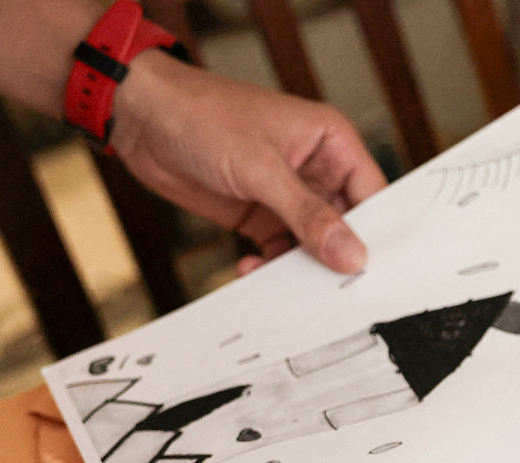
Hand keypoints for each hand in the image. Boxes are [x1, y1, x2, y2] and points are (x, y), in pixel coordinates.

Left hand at [112, 52, 386, 274]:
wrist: (144, 120)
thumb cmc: (203, 115)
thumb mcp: (262, 168)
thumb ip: (308, 215)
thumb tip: (350, 254)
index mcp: (332, 142)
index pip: (372, 195)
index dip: (375, 233)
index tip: (371, 271)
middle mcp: (316, 169)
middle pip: (346, 226)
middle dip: (336, 257)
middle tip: (332, 290)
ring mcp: (288, 195)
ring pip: (312, 245)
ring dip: (299, 268)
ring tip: (285, 284)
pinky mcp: (261, 214)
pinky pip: (280, 252)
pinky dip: (270, 268)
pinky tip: (251, 269)